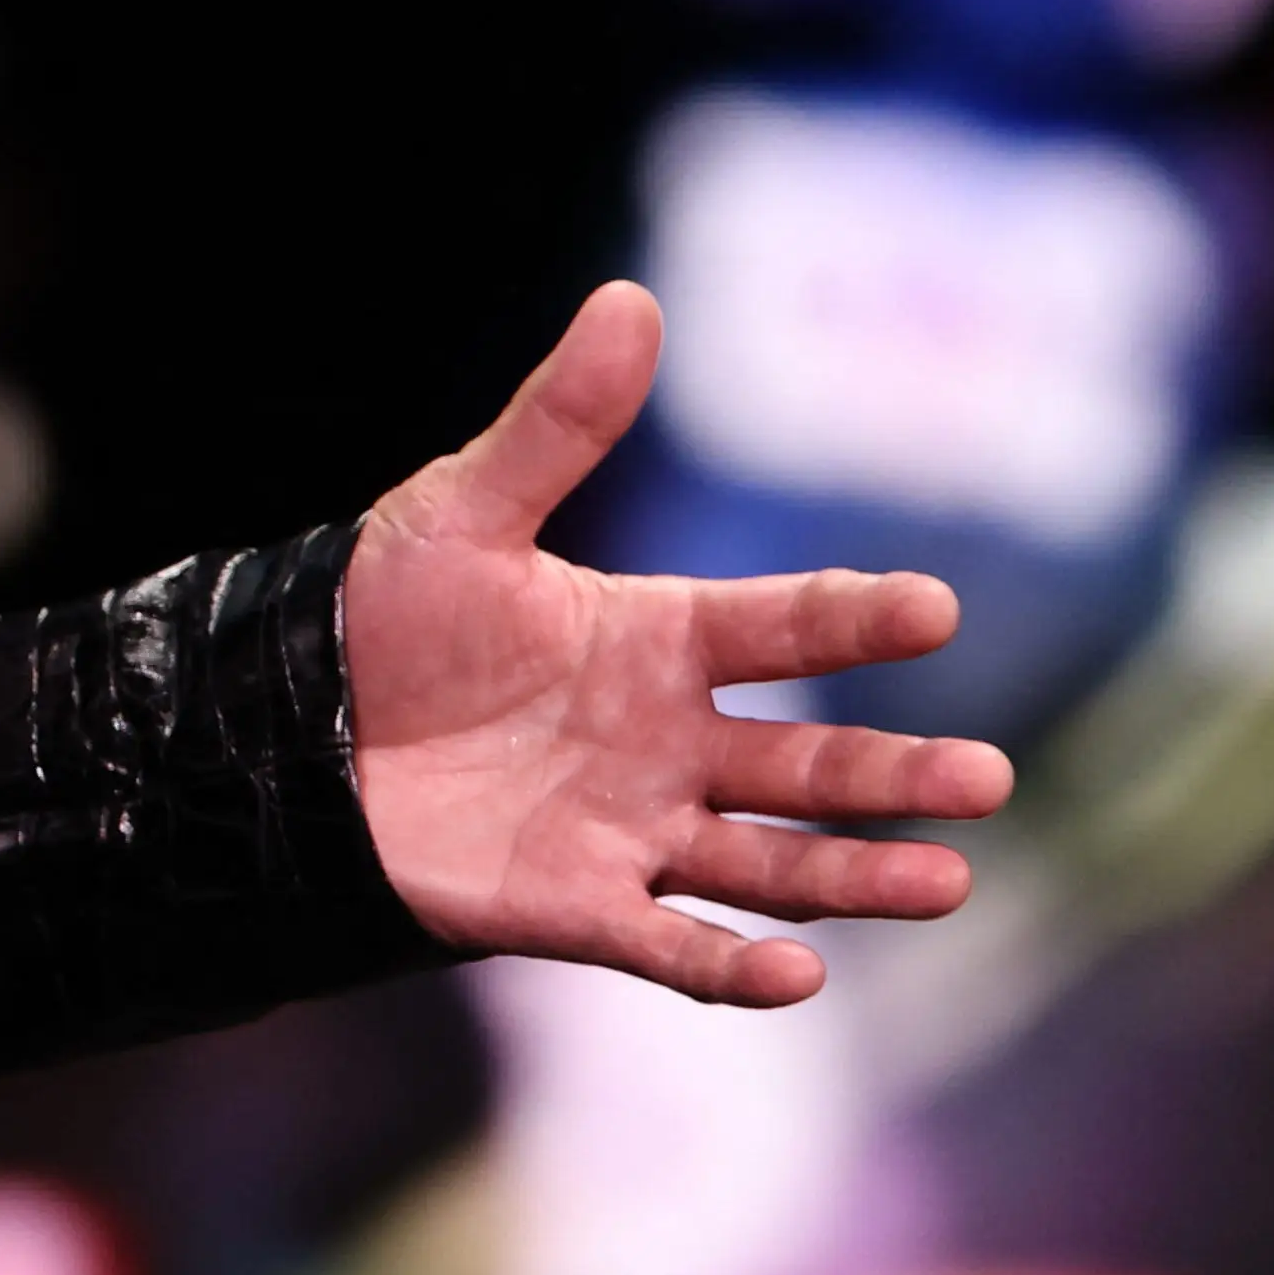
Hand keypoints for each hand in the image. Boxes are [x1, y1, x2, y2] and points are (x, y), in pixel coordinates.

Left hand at [343, 281, 1014, 1007]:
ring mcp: (630, 828)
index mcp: (656, 636)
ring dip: (855, 876)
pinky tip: (799, 975)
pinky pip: (669, 945)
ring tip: (944, 881)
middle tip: (987, 780)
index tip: (936, 609)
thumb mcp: (464, 509)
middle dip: (894, 773)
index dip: (856, 617)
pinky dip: (731, 967)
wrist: (286, 727)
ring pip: (770, 862)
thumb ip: (557, 424)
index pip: (782, 625)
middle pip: (806, 760)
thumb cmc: (382, 614)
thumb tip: (631, 299)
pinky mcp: (575, 906)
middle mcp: (666, 738)